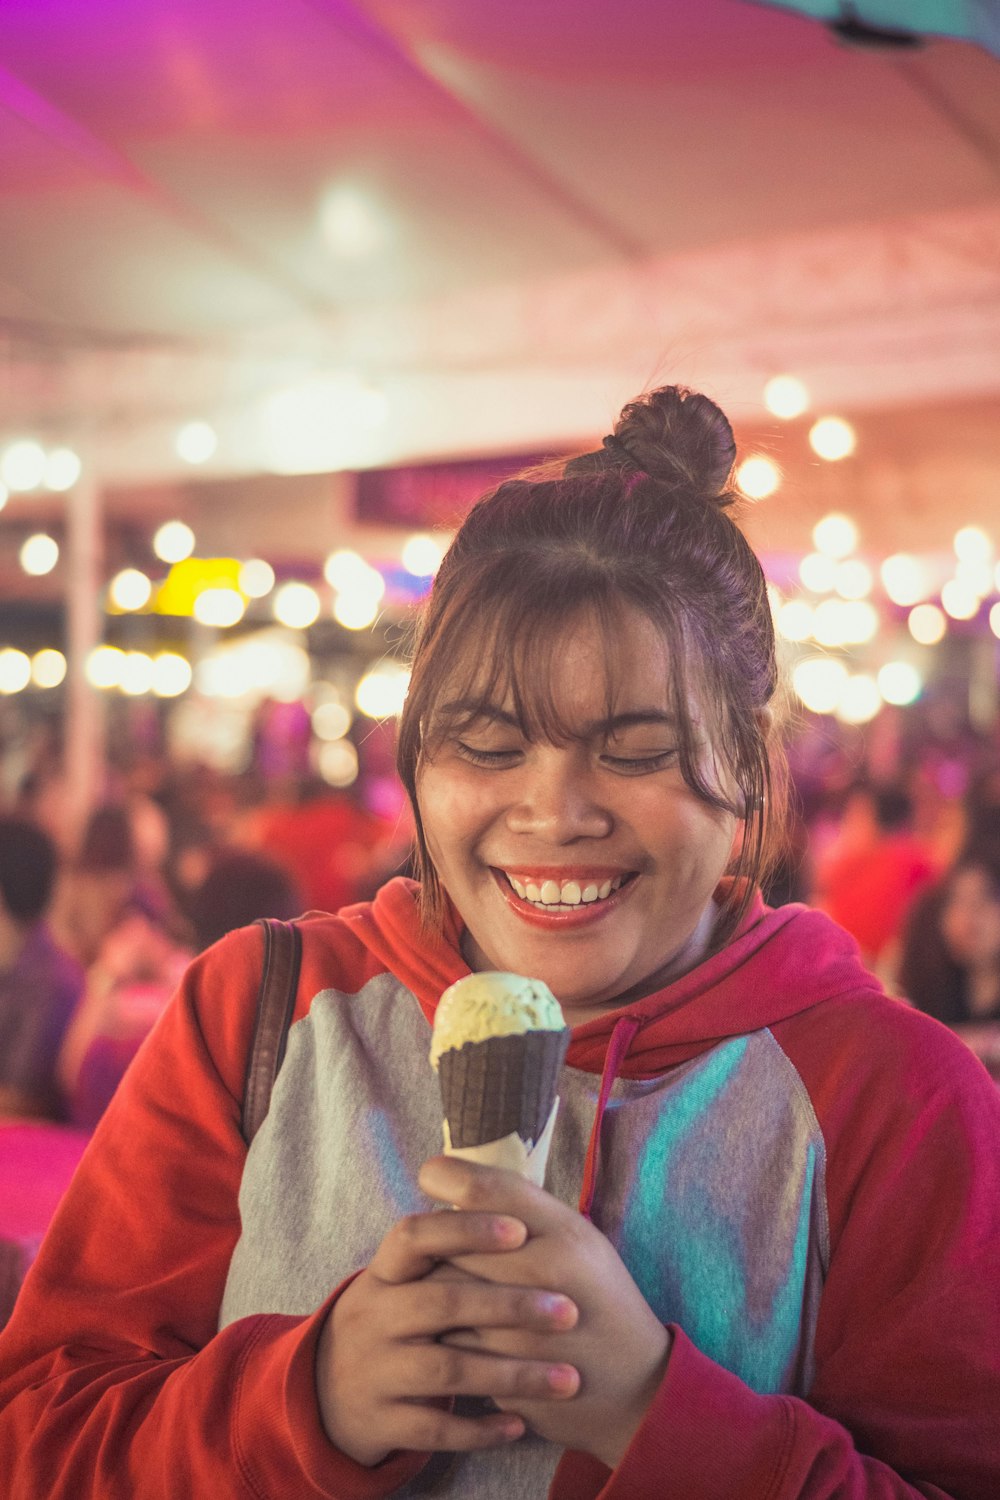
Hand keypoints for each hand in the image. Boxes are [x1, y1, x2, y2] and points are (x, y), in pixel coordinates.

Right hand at [316, 1204, 581, 1465]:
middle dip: (509, 1305)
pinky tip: (520, 1424)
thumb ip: (447, 1248)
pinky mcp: (381, 1422)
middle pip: (441, 1302)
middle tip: (569, 1311)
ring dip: (512, 1373)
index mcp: (384, 1273)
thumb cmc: (394, 1321)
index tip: (520, 1230)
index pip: (414, 1236)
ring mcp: (374, 1371)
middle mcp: (373, 1317)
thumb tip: (511, 1198)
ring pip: (446, 1370)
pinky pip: (433, 1430)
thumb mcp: (404, 1279)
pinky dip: (479, 1430)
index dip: (465, 1229)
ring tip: (568, 1378)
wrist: (329, 1395)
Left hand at [419, 1155, 671, 1468]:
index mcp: (565, 1230)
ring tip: (439, 1290)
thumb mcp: (577, 1239)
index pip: (485, 1188)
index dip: (447, 1177)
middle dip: (433, 1243)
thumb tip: (454, 1177)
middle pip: (453, 1241)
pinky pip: (451, 1345)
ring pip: (443, 1294)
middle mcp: (547, 1270)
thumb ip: (522, 1209)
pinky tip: (451, 1333)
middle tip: (432, 1246)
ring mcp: (527, 1326)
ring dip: (430, 1291)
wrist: (636, 1386)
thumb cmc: (595, 1297)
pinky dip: (441, 1337)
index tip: (433, 1181)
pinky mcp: (510, 1374)